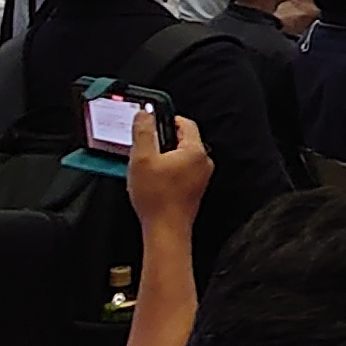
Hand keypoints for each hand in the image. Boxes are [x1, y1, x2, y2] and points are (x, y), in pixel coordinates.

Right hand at [126, 108, 211, 232]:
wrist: (166, 231)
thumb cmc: (157, 199)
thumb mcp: (142, 158)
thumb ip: (143, 132)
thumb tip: (144, 114)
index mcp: (195, 151)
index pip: (185, 122)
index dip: (166, 119)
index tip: (151, 122)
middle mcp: (203, 163)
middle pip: (183, 139)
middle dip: (162, 140)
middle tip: (145, 147)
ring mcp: (200, 177)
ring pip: (181, 156)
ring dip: (164, 156)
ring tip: (147, 166)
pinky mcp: (194, 189)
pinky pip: (181, 170)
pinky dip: (168, 170)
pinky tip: (153, 180)